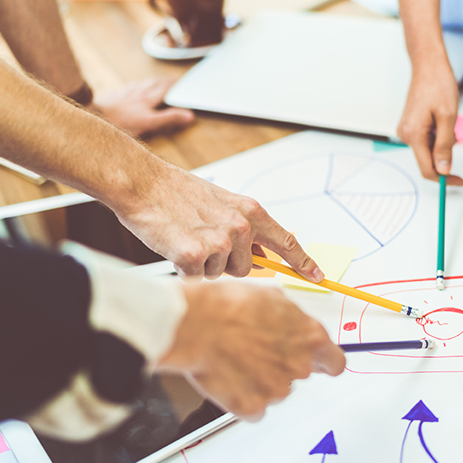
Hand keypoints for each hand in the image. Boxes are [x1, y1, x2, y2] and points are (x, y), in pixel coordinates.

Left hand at [92, 77, 194, 137]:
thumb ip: (169, 118)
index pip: (166, 89)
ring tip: (158, 82)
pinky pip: (130, 87)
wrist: (93, 115)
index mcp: (148, 98)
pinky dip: (138, 85)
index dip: (176, 86)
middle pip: (155, 83)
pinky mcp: (114, 96)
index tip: (185, 83)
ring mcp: (126, 93)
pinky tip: (135, 87)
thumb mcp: (149, 123)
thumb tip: (189, 115)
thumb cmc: (120, 122)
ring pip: (143, 84)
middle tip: (175, 80)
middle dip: (167, 82)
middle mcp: (138, 92)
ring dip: (153, 82)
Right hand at [113, 163, 324, 280]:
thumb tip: (260, 255)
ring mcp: (219, 242)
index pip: (286, 242)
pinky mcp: (194, 255)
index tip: (318, 276)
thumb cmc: (177, 193)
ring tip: (187, 238)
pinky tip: (175, 245)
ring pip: (220, 275)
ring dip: (204, 265)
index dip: (303, 262)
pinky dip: (183, 269)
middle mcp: (241, 227)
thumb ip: (244, 227)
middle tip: (203, 240)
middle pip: (247, 269)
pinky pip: (196, 278)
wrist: (144, 184)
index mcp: (251, 211)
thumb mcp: (223, 203)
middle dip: (227, 263)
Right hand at [160, 281, 345, 419]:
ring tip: (237, 357)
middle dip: (283, 365)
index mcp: (310, 337)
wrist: (195, 324)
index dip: (326, 362)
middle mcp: (299, 366)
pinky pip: (254, 408)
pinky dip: (243, 398)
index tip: (320, 363)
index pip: (336, 362)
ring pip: (275, 390)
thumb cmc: (228, 306)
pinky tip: (230, 376)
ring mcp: (277, 389)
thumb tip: (293, 321)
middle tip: (258, 350)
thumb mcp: (272, 296)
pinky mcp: (253, 406)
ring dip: (261, 379)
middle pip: (301, 374)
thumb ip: (292, 317)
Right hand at [396, 63, 462, 184]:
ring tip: (447, 119)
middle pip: (427, 161)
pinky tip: (441, 119)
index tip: (461, 180)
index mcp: (413, 135)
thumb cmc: (438, 85)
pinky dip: (437, 137)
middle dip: (445, 156)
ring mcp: (406, 131)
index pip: (428, 169)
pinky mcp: (410, 127)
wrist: (428, 66)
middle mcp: (405, 135)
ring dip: (442, 144)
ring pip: (428, 150)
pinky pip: (426, 141)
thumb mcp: (448, 117)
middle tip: (455, 132)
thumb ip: (445, 146)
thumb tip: (444, 170)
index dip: (445, 179)